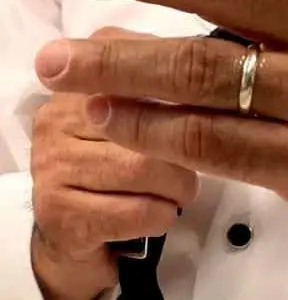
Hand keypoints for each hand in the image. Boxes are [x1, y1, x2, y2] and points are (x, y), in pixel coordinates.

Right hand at [30, 31, 198, 299]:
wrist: (68, 237)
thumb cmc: (116, 166)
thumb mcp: (137, 117)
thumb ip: (166, 84)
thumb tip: (224, 63)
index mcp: (81, 81)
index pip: (142, 71)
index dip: (187, 94)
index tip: (210, 114)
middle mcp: (57, 116)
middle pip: (148, 122)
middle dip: (187, 149)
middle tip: (196, 165)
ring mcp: (52, 166)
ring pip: (143, 167)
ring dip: (178, 186)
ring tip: (179, 192)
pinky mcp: (58, 214)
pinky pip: (134, 210)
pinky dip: (162, 215)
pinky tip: (159, 215)